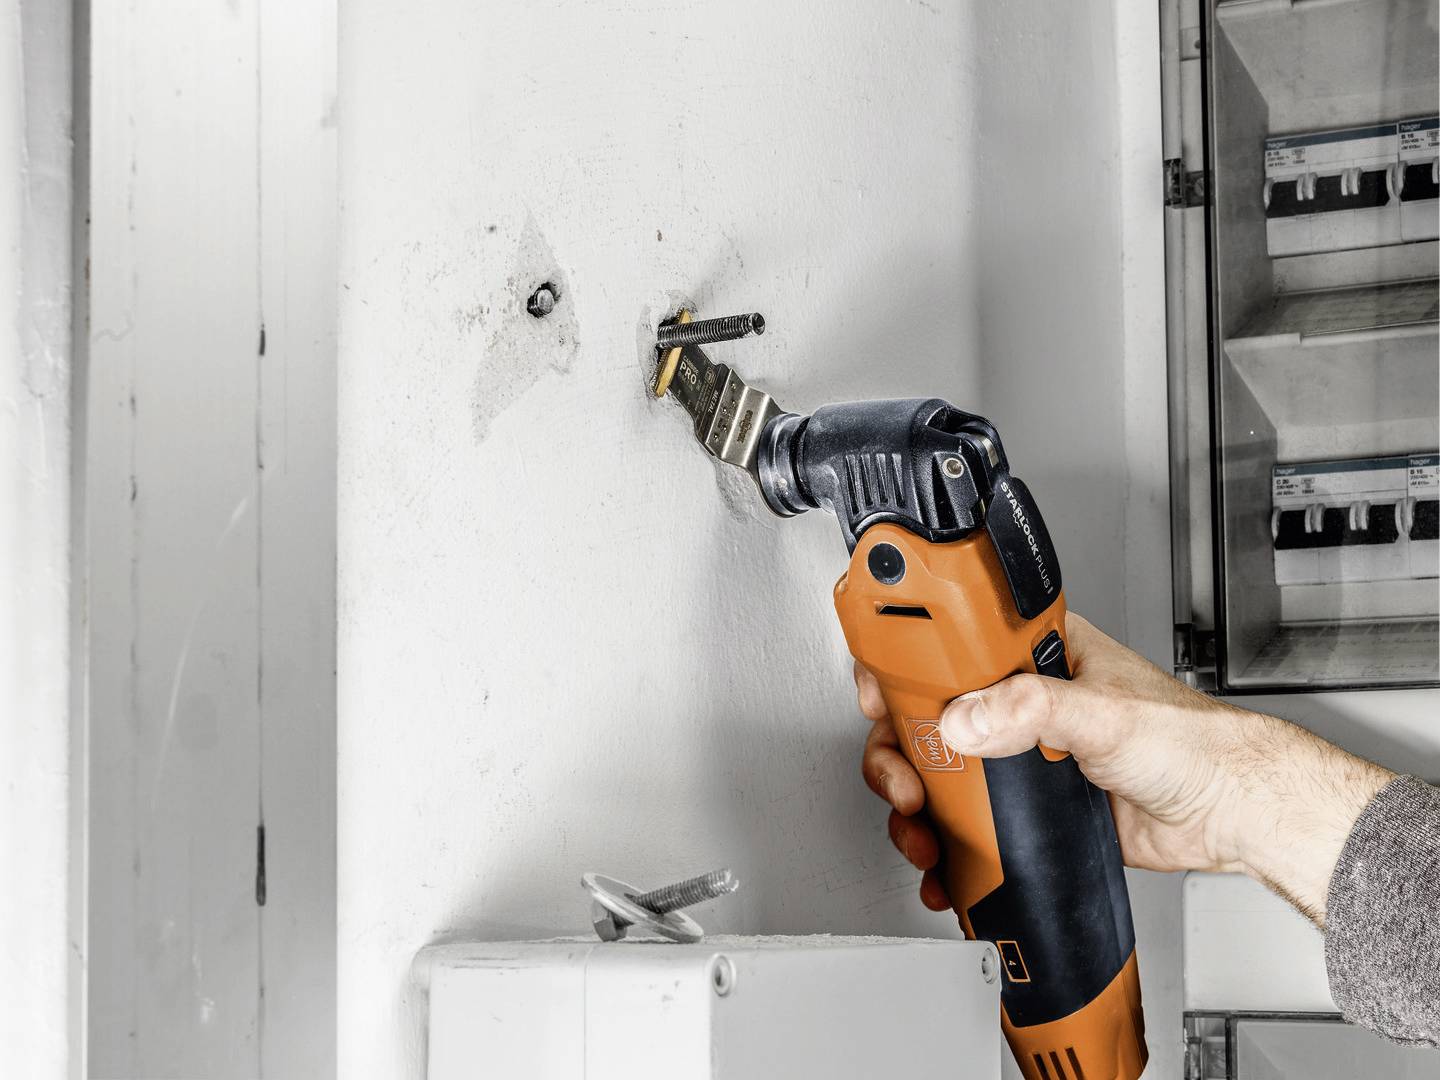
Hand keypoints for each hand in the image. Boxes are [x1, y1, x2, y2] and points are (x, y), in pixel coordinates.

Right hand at [856, 611, 1392, 923]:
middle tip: (905, 782)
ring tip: (924, 833)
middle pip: (927, 717)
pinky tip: (947, 865)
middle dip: (900, 754)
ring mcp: (1020, 755)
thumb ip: (1033, 709)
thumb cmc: (1193, 742)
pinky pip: (967, 822)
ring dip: (917, 808)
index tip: (878, 695)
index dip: (900, 665)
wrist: (1229, 813)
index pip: (946, 643)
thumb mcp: (1105, 712)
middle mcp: (1019, 700)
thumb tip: (966, 719)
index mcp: (1032, 654)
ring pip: (940, 774)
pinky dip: (946, 847)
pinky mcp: (1026, 805)